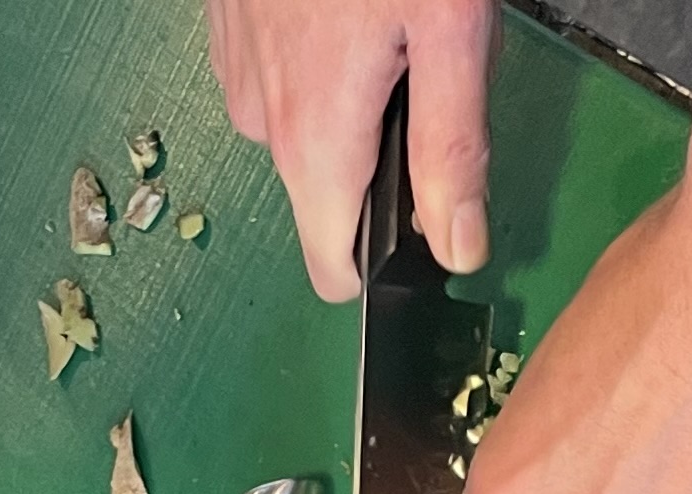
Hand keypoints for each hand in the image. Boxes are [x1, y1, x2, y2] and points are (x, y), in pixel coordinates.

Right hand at [205, 0, 491, 300]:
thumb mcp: (451, 28)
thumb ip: (453, 147)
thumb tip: (459, 247)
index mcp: (318, 140)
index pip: (335, 269)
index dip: (386, 261)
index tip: (426, 215)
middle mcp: (265, 122)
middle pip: (335, 194)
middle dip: (388, 153)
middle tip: (427, 64)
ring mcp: (241, 77)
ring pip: (310, 133)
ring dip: (355, 96)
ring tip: (389, 19)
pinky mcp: (232, 38)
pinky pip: (283, 82)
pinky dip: (320, 55)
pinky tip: (347, 3)